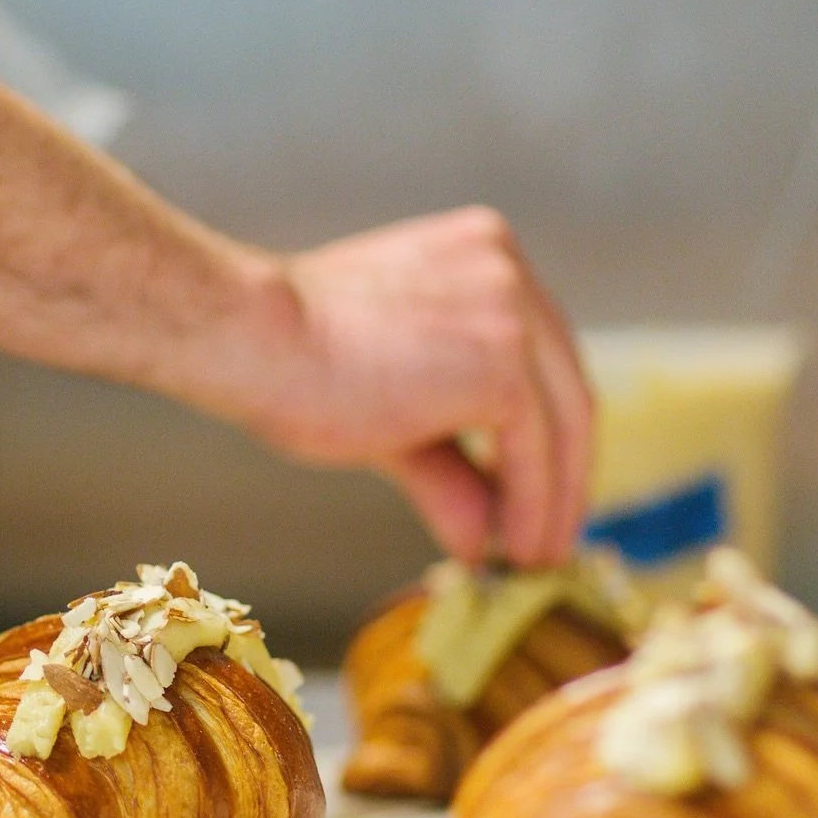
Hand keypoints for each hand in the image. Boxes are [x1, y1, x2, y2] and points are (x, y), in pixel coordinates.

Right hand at [255, 207, 591, 566]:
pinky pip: (535, 452)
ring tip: (532, 562)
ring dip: (553, 503)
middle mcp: (507, 268)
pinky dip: (533, 508)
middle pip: (567, 389)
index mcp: (481, 255)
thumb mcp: (391, 418)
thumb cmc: (291, 364)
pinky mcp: (503, 363)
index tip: (539, 494)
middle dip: (563, 476)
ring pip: (563, 424)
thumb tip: (480, 544)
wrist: (250, 339)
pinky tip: (512, 551)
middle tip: (547, 543)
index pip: (542, 358)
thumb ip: (449, 468)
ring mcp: (512, 309)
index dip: (547, 435)